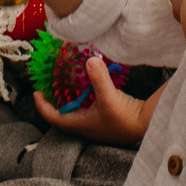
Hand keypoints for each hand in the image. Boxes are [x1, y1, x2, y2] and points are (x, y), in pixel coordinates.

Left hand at [34, 54, 158, 144]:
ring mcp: (97, 124)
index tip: (36, 92)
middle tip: (48, 89)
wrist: (149, 126)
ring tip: (66, 86)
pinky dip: (84, 99)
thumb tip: (90, 59)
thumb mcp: (109, 96)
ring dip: (69, 101)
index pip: (53, 117)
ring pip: (76, 113)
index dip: (41, 105)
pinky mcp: (107, 120)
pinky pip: (89, 110)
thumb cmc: (126, 117)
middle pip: (62, 116)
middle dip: (53, 103)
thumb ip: (98, 77)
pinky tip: (89, 89)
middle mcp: (86, 126)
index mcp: (80, 124)